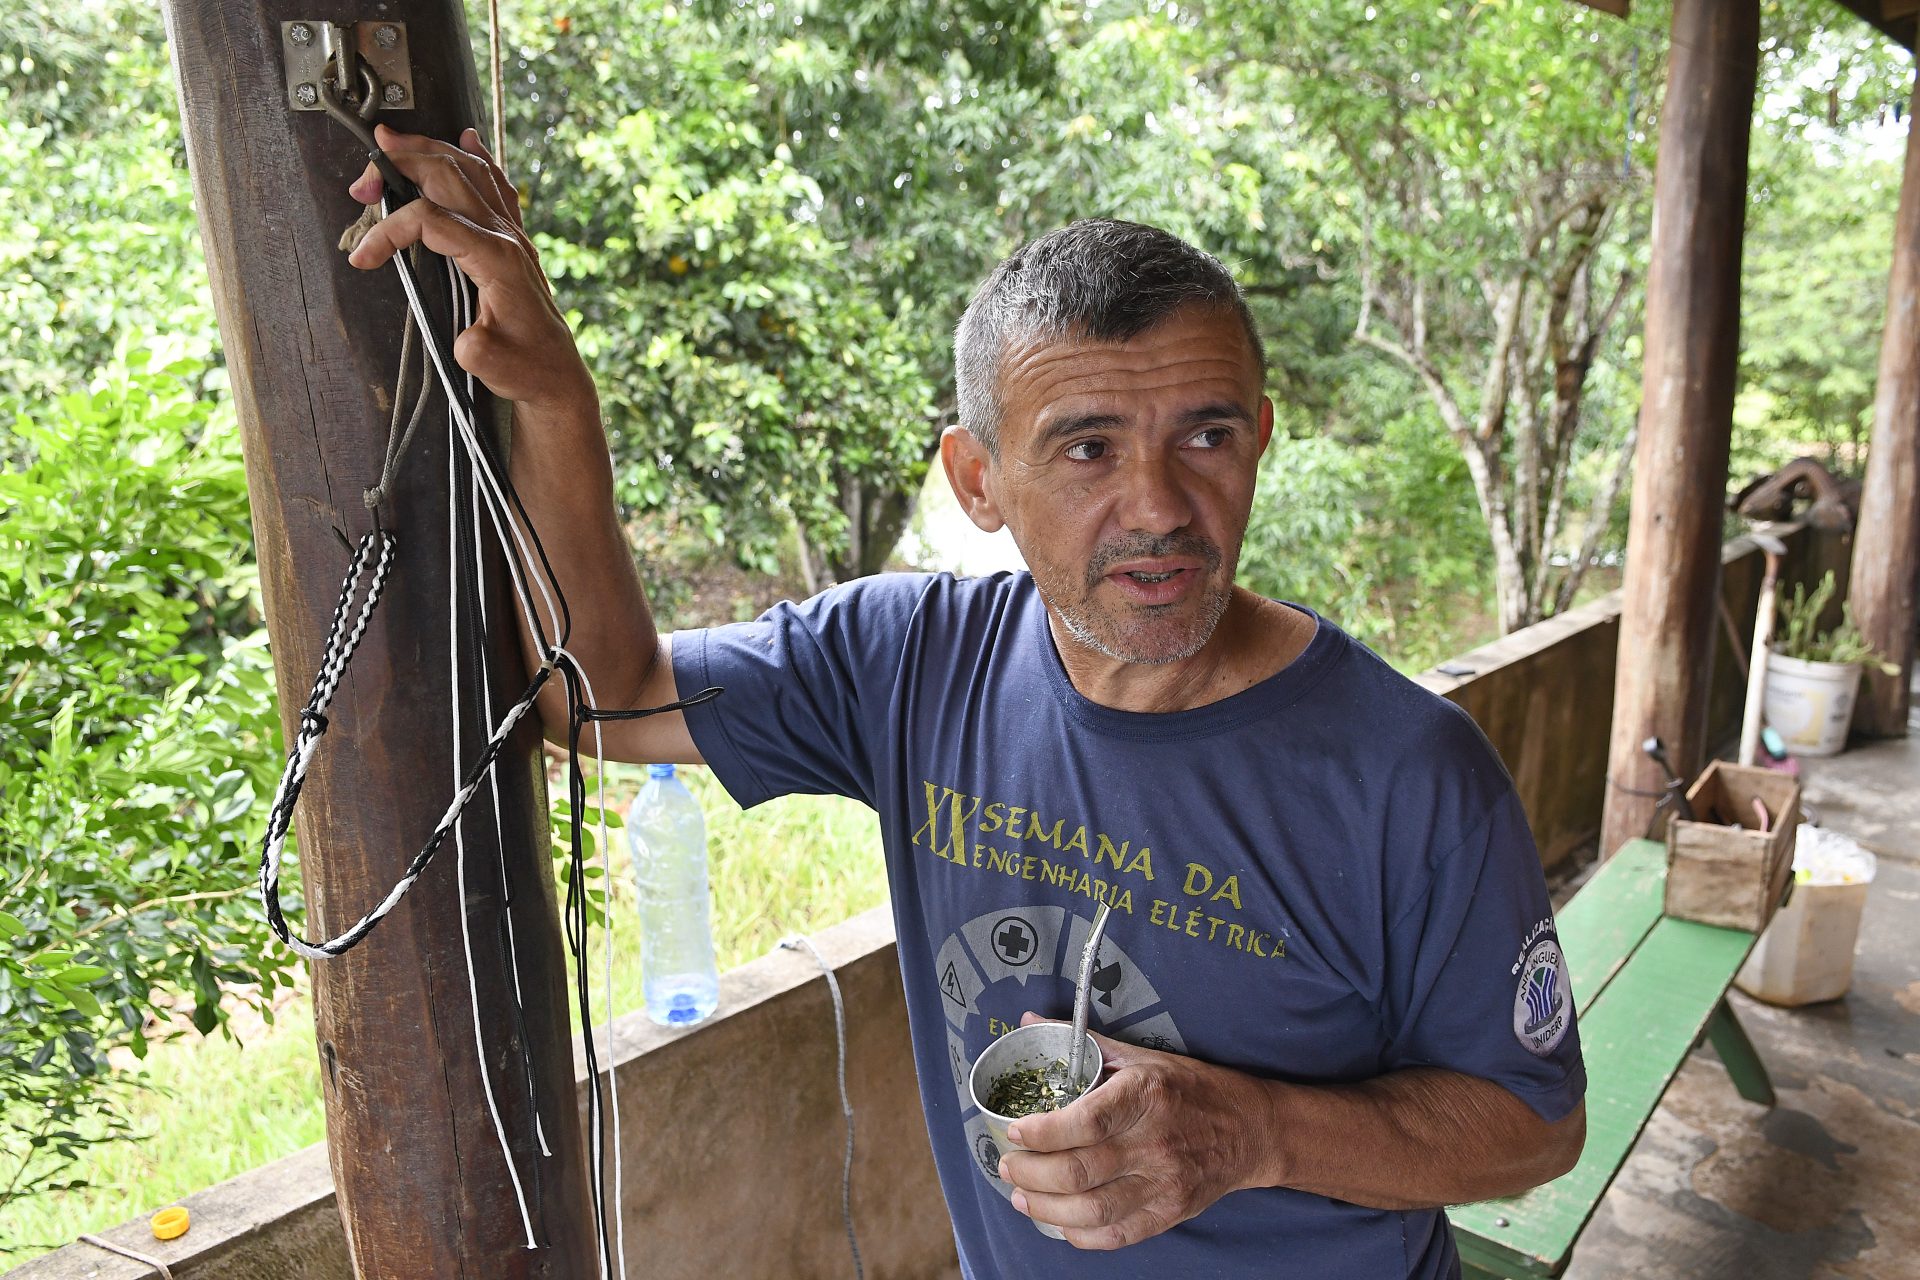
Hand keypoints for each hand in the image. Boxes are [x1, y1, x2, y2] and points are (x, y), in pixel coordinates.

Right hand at [345, 124, 595, 413]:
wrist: (558, 377)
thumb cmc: (527, 371)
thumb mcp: (495, 367)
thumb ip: (478, 351)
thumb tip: (466, 339)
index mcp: (496, 259)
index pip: (430, 221)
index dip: (389, 232)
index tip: (361, 258)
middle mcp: (506, 237)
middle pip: (448, 176)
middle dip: (400, 165)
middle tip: (362, 180)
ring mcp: (513, 235)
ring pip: (470, 171)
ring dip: (429, 151)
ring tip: (392, 141)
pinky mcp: (515, 241)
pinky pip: (497, 186)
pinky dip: (478, 159)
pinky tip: (468, 139)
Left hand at [996, 1012, 1273, 1249]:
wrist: (1250, 1129)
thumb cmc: (1190, 1088)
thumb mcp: (1142, 1057)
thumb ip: (1083, 1044)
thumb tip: (1027, 1022)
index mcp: (1146, 1096)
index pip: (1085, 1121)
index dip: (1043, 1131)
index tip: (1016, 1130)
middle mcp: (1155, 1142)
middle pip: (1079, 1171)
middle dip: (1031, 1173)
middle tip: (1008, 1164)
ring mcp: (1164, 1183)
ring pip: (1092, 1209)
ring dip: (1045, 1208)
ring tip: (1021, 1197)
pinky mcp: (1170, 1213)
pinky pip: (1116, 1235)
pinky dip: (1080, 1234)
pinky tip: (1060, 1221)